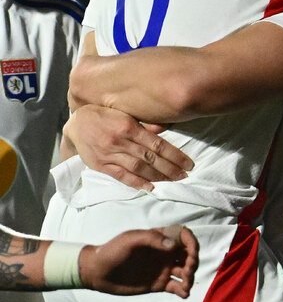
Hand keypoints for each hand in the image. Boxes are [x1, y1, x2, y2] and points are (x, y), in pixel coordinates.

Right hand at [63, 105, 193, 190]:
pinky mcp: (101, 165)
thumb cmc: (104, 116)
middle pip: (150, 158)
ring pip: (138, 168)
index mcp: (129, 126)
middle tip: (185, 176)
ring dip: (157, 177)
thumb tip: (163, 130)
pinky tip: (149, 187)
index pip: (157, 144)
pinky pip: (121, 176)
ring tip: (172, 182)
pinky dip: (136, 183)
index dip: (175, 155)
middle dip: (170, 168)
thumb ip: (143, 124)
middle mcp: (120, 141)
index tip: (188, 163)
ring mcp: (110, 154)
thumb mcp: (124, 113)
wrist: (76, 125)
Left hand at [78, 225, 197, 296]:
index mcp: (160, 238)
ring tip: (184, 285)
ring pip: (186, 271)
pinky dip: (184, 290)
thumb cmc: (113, 251)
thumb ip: (152, 239)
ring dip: (190, 277)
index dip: (192, 243)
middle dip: (193, 262)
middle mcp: (165, 252)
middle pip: (189, 254)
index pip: (184, 236)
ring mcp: (163, 268)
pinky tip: (183, 294)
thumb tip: (173, 245)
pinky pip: (177, 287)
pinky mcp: (159, 284)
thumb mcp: (130, 240)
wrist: (98, 272)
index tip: (192, 254)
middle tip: (186, 272)